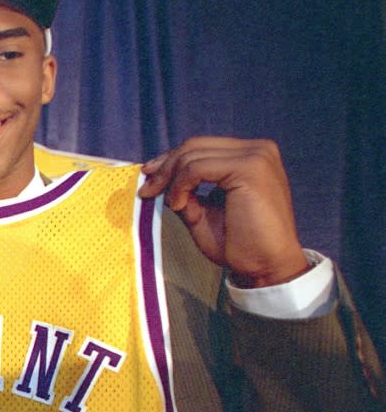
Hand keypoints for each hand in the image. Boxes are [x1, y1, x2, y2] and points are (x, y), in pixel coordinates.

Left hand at [137, 137, 308, 286]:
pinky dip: (181, 185)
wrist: (267, 268)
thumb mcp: (203, 213)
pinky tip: (179, 205)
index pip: (201, 147)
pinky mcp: (250, 168)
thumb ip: (185, 192)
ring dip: (171, 180)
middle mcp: (258, 150)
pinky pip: (198, 168)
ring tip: (171, 205)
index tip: (149, 177)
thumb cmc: (239, 245)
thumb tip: (156, 177)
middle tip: (146, 189)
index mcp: (251, 156)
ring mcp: (256, 157)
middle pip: (194, 146)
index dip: (170, 160)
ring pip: (192, 155)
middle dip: (164, 167)